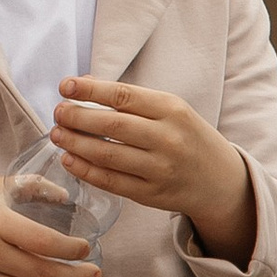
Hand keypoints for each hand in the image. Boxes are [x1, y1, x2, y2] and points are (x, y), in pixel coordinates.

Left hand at [52, 75, 256, 264]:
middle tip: (57, 112)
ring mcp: (160, 169)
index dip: (89, 90)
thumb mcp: (169, 109)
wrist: (219, 179)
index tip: (64, 86)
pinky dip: (86, 171)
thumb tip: (82, 82)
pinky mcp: (152, 194)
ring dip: (75, 144)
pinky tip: (69, 159)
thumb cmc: (186, 136)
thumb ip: (129, 98)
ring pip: (109, 155)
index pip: (124, 96)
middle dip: (77, 117)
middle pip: (113, 125)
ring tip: (56, 134)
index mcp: (172, 110)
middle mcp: (168, 139)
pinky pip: (112, 182)